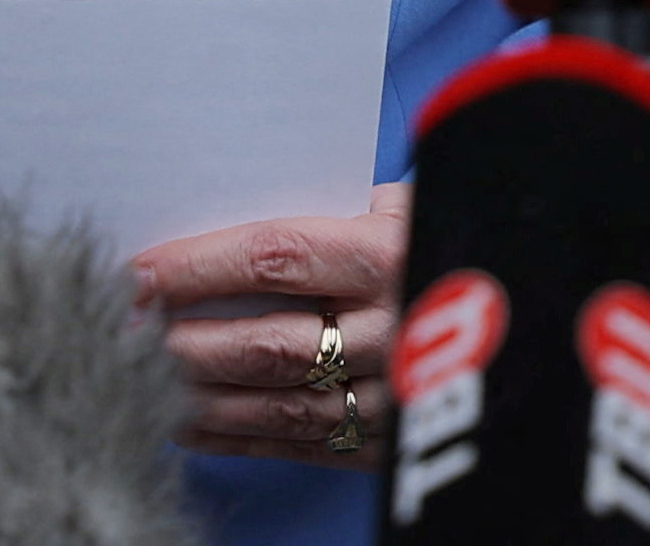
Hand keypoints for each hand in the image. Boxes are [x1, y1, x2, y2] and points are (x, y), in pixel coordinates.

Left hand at [130, 182, 405, 465]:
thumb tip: (231, 204)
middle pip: (265, 343)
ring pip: (276, 405)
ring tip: (140, 383)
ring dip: (199, 399)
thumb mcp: (404, 205)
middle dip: (183, 343)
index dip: (196, 268)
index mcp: (388, 257)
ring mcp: (388, 395)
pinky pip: (298, 445)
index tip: (139, 274)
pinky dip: (235, 439)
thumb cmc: (433, 244)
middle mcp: (388, 330)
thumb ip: (330, 207)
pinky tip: (187, 425)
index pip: (273, 259)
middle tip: (122, 337)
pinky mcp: (383, 442)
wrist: (526, 312)